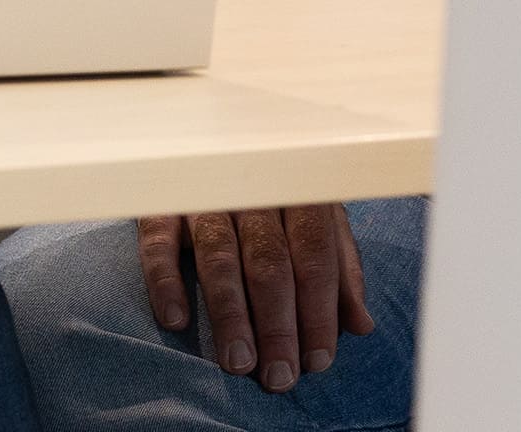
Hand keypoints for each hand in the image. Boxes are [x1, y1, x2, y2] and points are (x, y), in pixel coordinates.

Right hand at [137, 205, 372, 391]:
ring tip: (238, 362)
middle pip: (269, 260)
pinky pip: (159, 242)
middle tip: (278, 376)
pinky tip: (176, 320)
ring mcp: (205, 195)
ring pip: (219, 256)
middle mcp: (253, 191)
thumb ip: (339, 272)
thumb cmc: (277, 197)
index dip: (318, 309)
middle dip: (277, 324)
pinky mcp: (161, 205)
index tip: (317, 360)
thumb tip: (361, 326)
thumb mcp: (317, 222)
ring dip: (230, 313)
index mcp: (299, 193)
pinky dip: (166, 281)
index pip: (314, 254)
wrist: (210, 145)